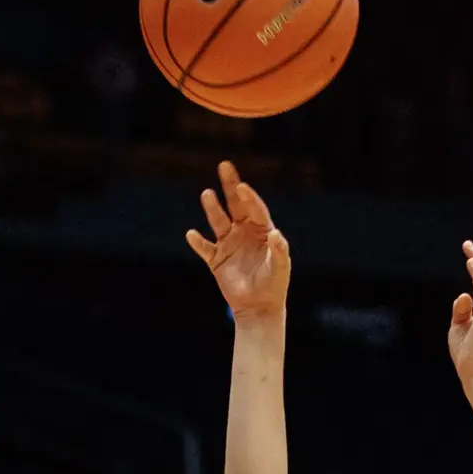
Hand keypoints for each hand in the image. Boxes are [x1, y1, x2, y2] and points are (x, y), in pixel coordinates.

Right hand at [185, 161, 290, 319]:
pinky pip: (204, 248)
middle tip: (224, 165)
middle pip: (236, 204)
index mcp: (261, 230)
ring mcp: (229, 244)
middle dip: (230, 185)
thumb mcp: (280, 268)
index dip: (249, 197)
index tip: (242, 187)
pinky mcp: (216, 259)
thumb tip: (276, 234)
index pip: (255, 208)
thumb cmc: (274, 285)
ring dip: (212, 208)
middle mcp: (244, 231)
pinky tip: (192, 234)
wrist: (259, 307)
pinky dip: (197, 242)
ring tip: (207, 194)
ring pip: (218, 221)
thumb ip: (279, 250)